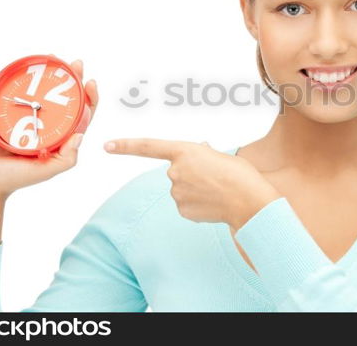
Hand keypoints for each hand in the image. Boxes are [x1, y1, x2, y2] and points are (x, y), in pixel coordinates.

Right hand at [0, 59, 98, 199]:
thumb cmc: (15, 177)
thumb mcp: (47, 170)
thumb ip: (67, 157)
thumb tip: (81, 135)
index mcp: (61, 137)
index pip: (82, 116)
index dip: (89, 99)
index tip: (89, 85)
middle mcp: (48, 125)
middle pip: (66, 99)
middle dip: (74, 81)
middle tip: (77, 64)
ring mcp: (29, 117)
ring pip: (44, 93)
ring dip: (52, 76)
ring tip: (58, 59)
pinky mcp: (10, 112)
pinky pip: (21, 94)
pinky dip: (26, 80)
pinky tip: (31, 68)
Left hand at [103, 139, 281, 228]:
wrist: (250, 202)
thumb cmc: (240, 175)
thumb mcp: (221, 155)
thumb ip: (202, 154)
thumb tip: (198, 153)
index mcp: (185, 151)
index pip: (148, 146)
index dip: (126, 146)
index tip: (107, 145)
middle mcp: (175, 171)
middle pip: (176, 171)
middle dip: (191, 173)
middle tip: (215, 176)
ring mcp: (177, 193)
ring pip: (182, 189)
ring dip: (196, 189)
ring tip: (218, 190)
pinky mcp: (182, 211)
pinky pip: (186, 205)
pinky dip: (198, 204)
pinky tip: (213, 204)